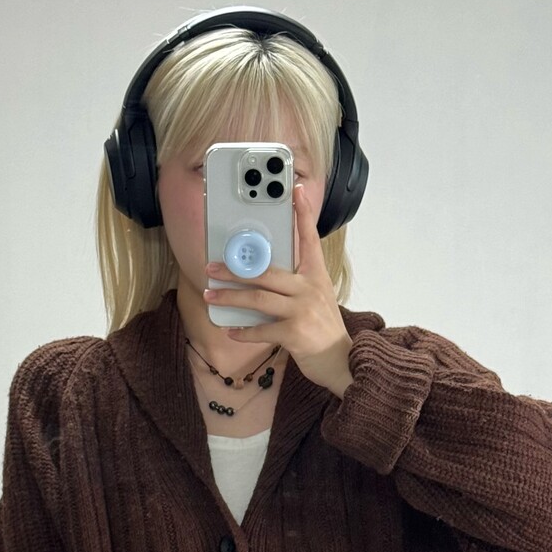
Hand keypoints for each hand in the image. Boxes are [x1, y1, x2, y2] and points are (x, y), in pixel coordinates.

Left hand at [203, 184, 352, 390]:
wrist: (340, 360)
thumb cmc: (323, 328)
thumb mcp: (316, 298)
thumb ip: (294, 284)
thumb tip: (259, 277)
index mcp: (316, 275)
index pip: (310, 239)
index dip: (303, 213)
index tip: (296, 190)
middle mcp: (310, 289)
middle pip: (266, 272)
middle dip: (234, 270)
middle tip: (212, 267)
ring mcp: (302, 310)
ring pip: (258, 299)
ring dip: (230, 298)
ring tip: (211, 297)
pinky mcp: (295, 333)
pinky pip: (261, 329)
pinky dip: (243, 331)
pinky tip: (231, 331)